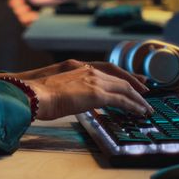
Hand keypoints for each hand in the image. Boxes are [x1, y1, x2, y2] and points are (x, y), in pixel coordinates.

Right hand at [5, 62, 149, 119]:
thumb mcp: (56, 88)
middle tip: (146, 93)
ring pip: (124, 88)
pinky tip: (139, 112)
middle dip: (135, 85)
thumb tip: (74, 100)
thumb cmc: (37, 95)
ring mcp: (93, 81)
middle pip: (119, 77)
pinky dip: (133, 105)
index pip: (107, 69)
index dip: (122, 76)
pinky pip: (121, 100)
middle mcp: (88, 70)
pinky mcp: (96, 94)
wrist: (32, 94)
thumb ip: (69, 90)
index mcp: (78, 67)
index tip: (133, 82)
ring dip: (137, 98)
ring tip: (146, 108)